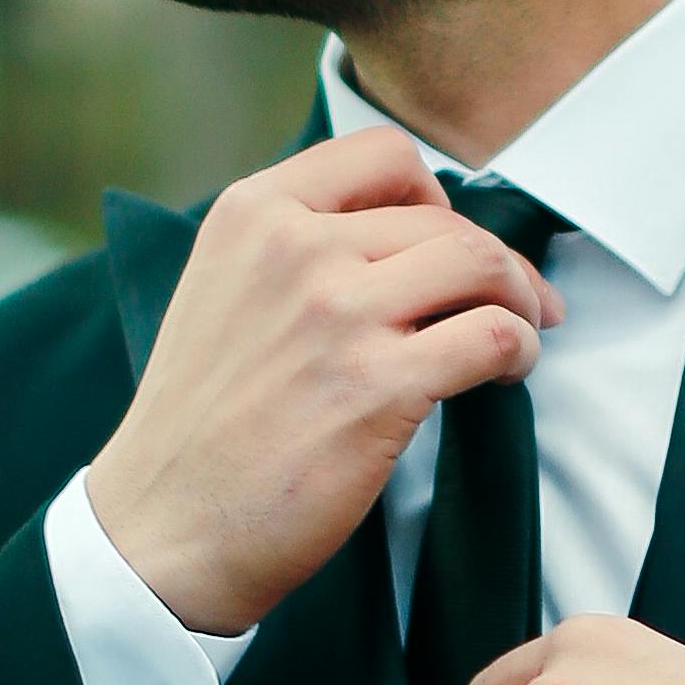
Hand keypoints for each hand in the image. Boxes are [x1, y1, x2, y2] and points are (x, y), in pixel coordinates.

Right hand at [84, 129, 561, 635]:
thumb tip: (402, 234)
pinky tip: (506, 375)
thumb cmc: (199, 428)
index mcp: (253, 216)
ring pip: (481, 264)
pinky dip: (521, 350)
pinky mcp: (379, 386)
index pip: (382, 156)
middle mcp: (295, 249)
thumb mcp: (222, 294)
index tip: (449, 241)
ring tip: (520, 338)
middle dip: (495, 264)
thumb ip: (293, 250)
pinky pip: (495, 336)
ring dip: (521, 301)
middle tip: (518, 304)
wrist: (164, 528)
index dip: (435, 197)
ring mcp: (338, 314)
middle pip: (444, 220)